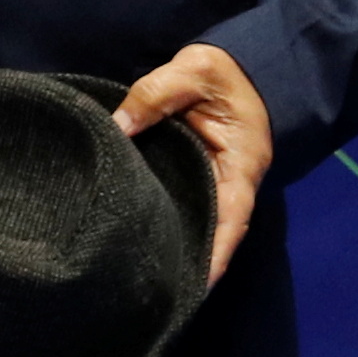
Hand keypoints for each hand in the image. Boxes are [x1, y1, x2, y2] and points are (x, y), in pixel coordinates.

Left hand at [117, 44, 273, 283]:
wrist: (241, 65)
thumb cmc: (223, 71)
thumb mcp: (193, 71)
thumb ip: (154, 95)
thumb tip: (115, 126)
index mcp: (240, 165)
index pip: (231, 219)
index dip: (214, 255)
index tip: (195, 286)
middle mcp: (230, 183)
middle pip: (210, 232)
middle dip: (189, 263)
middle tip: (154, 292)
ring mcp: (214, 182)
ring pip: (195, 221)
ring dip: (176, 247)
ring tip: (143, 280)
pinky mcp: (196, 175)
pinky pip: (183, 204)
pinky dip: (166, 222)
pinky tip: (139, 239)